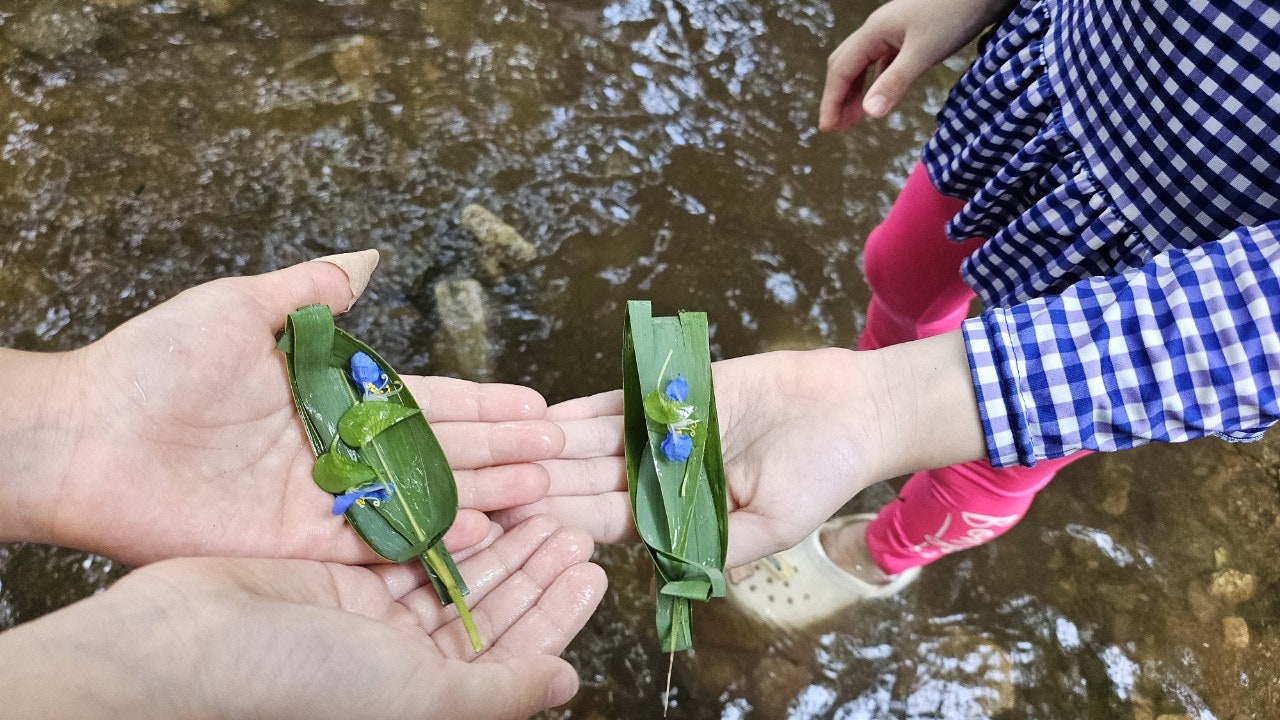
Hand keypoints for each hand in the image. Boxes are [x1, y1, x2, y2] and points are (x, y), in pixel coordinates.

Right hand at [0, 515, 606, 719]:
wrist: (179, 649)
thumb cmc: (297, 684)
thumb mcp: (417, 696)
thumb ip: (497, 693)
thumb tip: (568, 686)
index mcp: (425, 701)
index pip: (513, 657)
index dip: (557, 616)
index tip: (594, 570)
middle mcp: (401, 666)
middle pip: (488, 612)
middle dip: (533, 569)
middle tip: (575, 524)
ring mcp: (367, 622)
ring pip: (452, 575)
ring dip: (497, 542)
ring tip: (541, 503)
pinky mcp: (335, 581)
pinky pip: (406, 550)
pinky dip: (443, 525)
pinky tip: (476, 498)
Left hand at [1, 251, 564, 564]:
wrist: (87, 434)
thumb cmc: (155, 362)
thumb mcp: (240, 307)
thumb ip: (309, 290)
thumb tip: (365, 260)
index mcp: (332, 397)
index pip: (426, 400)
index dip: (482, 403)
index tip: (534, 403)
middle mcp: (339, 450)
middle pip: (437, 450)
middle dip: (501, 449)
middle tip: (559, 450)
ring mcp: (324, 501)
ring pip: (421, 496)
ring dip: (483, 492)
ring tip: (541, 488)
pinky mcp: (301, 544)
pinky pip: (379, 542)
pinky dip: (431, 537)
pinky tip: (482, 529)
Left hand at [496, 336, 984, 566]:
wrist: (849, 410)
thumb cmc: (820, 476)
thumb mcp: (772, 526)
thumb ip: (717, 548)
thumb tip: (666, 578)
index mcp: (673, 515)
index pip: (604, 523)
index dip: (559, 524)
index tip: (512, 530)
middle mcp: (656, 475)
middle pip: (584, 481)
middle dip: (535, 486)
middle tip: (481, 490)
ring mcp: (658, 431)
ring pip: (590, 440)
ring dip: (546, 446)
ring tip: (498, 452)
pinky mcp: (669, 391)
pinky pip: (620, 399)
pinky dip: (581, 407)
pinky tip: (539, 414)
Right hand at [818, 0, 1011, 130]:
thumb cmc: (955, 13)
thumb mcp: (924, 52)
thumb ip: (895, 82)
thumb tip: (868, 114)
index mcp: (874, 32)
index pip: (841, 70)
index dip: (831, 100)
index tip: (827, 129)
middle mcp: (878, 30)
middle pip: (845, 65)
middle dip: (838, 97)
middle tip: (837, 127)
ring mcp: (894, 30)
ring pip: (863, 63)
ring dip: (856, 90)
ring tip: (855, 118)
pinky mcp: (910, 33)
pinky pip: (882, 60)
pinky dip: (876, 81)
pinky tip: (882, 94)